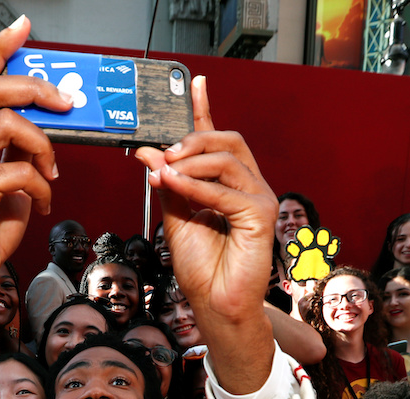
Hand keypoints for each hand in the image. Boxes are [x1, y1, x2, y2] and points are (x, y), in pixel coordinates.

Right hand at [0, 15, 69, 297]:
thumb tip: (51, 120)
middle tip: (66, 102)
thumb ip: (17, 147)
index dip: (0, 51)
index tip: (23, 28)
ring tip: (51, 170)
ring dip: (43, 145)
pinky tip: (42, 202)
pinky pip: (19, 169)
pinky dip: (41, 185)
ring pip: (8, 124)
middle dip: (36, 89)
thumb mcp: (7, 176)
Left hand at [135, 77, 277, 327]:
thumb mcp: (175, 219)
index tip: (195, 83)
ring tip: (166, 174)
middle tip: (164, 153)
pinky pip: (226, 191)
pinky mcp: (261, 215)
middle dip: (193, 140)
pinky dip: (197, 187)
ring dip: (190, 164)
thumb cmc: (201, 268)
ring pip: (227, 161)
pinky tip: (177, 187)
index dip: (205, 111)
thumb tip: (148, 152)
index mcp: (228, 185)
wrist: (214, 304)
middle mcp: (248, 187)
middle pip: (227, 142)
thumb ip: (167, 185)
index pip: (217, 140)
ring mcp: (259, 199)